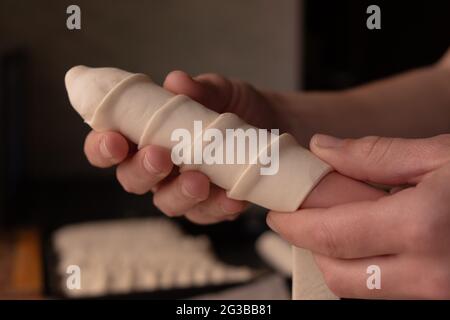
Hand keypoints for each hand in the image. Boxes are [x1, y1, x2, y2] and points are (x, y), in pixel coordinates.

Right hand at [84, 71, 279, 223]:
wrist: (271, 123)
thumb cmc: (230, 104)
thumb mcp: (219, 90)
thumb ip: (199, 88)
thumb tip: (177, 81)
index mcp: (145, 135)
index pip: (110, 146)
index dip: (102, 147)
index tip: (113, 141)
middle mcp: (158, 167)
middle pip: (133, 179)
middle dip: (142, 171)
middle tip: (159, 156)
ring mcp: (182, 189)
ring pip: (167, 202)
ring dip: (180, 194)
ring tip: (198, 180)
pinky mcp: (211, 205)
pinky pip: (208, 213)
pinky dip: (219, 207)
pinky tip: (233, 197)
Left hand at [267, 134, 449, 298]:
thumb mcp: (442, 155)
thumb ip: (378, 155)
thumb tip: (324, 150)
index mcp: (422, 226)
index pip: (331, 235)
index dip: (294, 224)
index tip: (278, 214)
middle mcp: (429, 273)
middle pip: (339, 274)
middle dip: (314, 247)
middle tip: (309, 220)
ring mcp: (438, 293)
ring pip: (361, 290)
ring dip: (342, 260)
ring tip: (350, 226)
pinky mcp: (442, 298)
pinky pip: (387, 292)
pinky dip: (370, 269)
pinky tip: (379, 241)